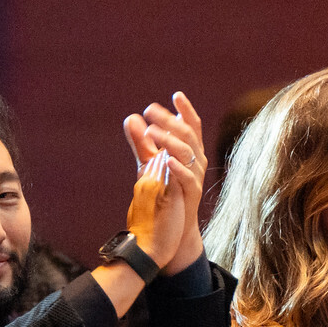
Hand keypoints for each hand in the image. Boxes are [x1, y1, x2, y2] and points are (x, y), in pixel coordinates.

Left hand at [124, 92, 207, 271]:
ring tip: (149, 132)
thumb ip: (142, 143)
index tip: (176, 95)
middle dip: (170, 120)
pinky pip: (188, 178)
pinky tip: (165, 159)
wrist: (171, 231)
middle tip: (150, 110)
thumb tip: (131, 117)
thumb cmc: (164, 194)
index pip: (191, 126)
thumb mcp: (150, 165)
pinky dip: (177, 168)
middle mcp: (196, 162)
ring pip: (188, 153)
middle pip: (188, 135)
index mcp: (189, 152)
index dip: (186, 110)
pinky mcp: (190, 195)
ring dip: (169, 140)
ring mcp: (195, 178)